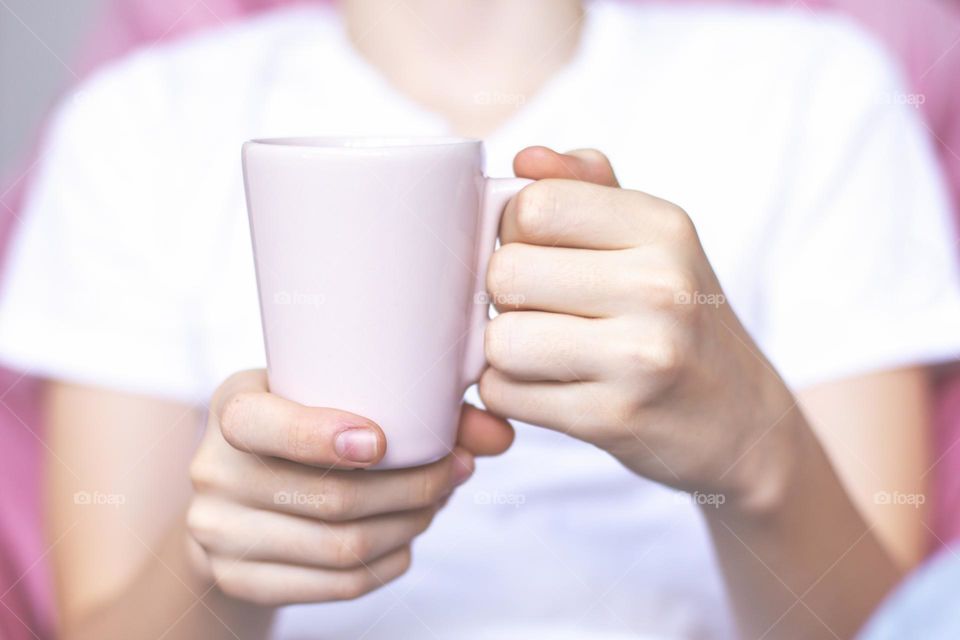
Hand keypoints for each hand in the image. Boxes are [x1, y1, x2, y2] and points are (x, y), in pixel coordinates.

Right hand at [186, 369, 512, 605]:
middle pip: (327, 498)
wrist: (240, 486)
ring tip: (436, 501)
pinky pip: (335, 585)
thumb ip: (416, 404)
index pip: (259, 424)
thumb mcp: (336, 393)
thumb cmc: (305, 421)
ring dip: (408, 526)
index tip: (380, 441)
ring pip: (340, 547)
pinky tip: (407, 539)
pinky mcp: (239, 580)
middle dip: (410, 487)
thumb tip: (499, 434)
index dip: (321, 437)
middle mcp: (213, 471)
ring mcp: (218, 533)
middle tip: (453, 470)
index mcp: (232, 408)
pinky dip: (388, 563)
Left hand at [479, 147, 796, 508]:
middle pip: (506, 273)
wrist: (741, 420)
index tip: (537, 252)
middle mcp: (659, 286)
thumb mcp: (651, 239)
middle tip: (538, 309)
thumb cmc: (678, 317)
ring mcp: (640, 357)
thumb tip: (525, 156)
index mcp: (663, 227)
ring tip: (543, 350)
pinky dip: (511, 393)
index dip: (513, 230)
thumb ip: (584, 186)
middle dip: (504, 295)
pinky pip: (506, 395)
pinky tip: (550, 387)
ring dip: (504, 350)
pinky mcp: (614, 418)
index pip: (534, 205)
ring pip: (499, 341)